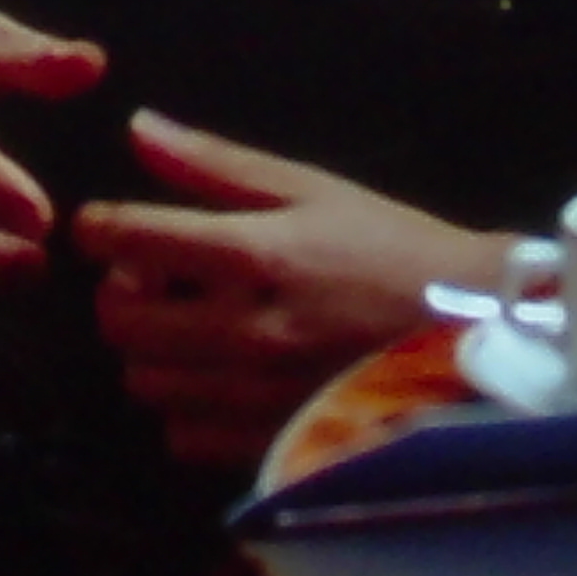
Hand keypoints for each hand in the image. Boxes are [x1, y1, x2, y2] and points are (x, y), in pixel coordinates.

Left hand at [73, 113, 512, 468]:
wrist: (477, 335)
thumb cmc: (395, 251)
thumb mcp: (313, 190)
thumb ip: (217, 166)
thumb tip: (138, 129)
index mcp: (254, 255)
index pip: (130, 240)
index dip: (99, 228)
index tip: (105, 226)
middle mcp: (245, 332)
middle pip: (119, 323)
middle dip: (125, 295)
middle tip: (162, 280)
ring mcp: (255, 399)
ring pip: (146, 383)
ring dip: (157, 352)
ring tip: (201, 329)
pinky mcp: (269, 446)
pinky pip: (184, 435)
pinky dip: (190, 408)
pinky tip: (227, 380)